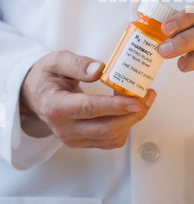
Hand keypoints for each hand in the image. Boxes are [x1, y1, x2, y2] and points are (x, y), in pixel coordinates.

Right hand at [20, 50, 155, 148]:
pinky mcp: (84, 142)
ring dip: (132, 119)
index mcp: (55, 106)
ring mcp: (74, 139)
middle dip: (132, 114)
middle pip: (106, 128)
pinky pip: (110, 140)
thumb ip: (77, 64)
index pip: (89, 109)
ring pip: (111, 137)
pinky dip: (125, 126)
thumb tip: (99, 70)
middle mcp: (64, 128)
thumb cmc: (47, 76)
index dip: (115, 106)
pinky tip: (130, 108)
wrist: (36, 95)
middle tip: (148, 95)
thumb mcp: (57, 61)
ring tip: (143, 97)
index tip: (137, 100)